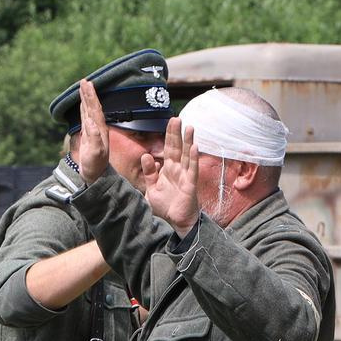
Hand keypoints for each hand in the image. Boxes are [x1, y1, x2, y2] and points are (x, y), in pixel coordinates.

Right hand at [73, 81, 110, 181]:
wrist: (96, 175)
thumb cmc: (95, 166)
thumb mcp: (96, 153)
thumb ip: (94, 138)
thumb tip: (90, 122)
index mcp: (100, 129)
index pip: (95, 108)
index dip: (90, 96)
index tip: (86, 84)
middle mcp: (98, 128)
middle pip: (93, 106)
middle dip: (88, 94)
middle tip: (84, 81)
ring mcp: (93, 131)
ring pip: (89, 110)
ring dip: (86, 99)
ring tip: (83, 88)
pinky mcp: (88, 135)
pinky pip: (85, 117)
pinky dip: (83, 108)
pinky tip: (82, 103)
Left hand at [145, 117, 201, 232]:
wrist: (175, 221)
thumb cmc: (166, 205)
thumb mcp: (151, 188)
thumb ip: (149, 173)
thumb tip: (145, 156)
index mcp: (168, 169)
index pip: (169, 148)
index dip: (170, 135)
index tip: (171, 121)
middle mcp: (178, 170)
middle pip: (178, 148)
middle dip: (177, 133)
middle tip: (177, 118)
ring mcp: (185, 176)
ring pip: (187, 155)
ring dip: (188, 142)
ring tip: (190, 127)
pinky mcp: (190, 184)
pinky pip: (192, 169)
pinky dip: (194, 158)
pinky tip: (195, 147)